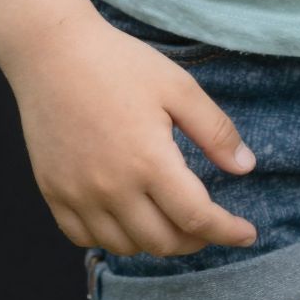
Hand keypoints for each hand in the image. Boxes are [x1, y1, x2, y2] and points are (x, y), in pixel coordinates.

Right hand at [9, 12, 257, 256]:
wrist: (52, 53)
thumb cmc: (120, 64)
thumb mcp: (179, 87)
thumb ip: (215, 131)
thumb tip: (246, 168)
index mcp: (148, 161)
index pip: (197, 219)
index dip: (227, 232)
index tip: (247, 234)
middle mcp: (111, 188)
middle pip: (162, 241)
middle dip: (195, 240)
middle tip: (210, 224)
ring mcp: (78, 195)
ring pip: (125, 246)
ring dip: (155, 241)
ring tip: (171, 219)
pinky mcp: (53, 193)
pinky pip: (85, 238)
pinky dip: (112, 238)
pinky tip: (128, 219)